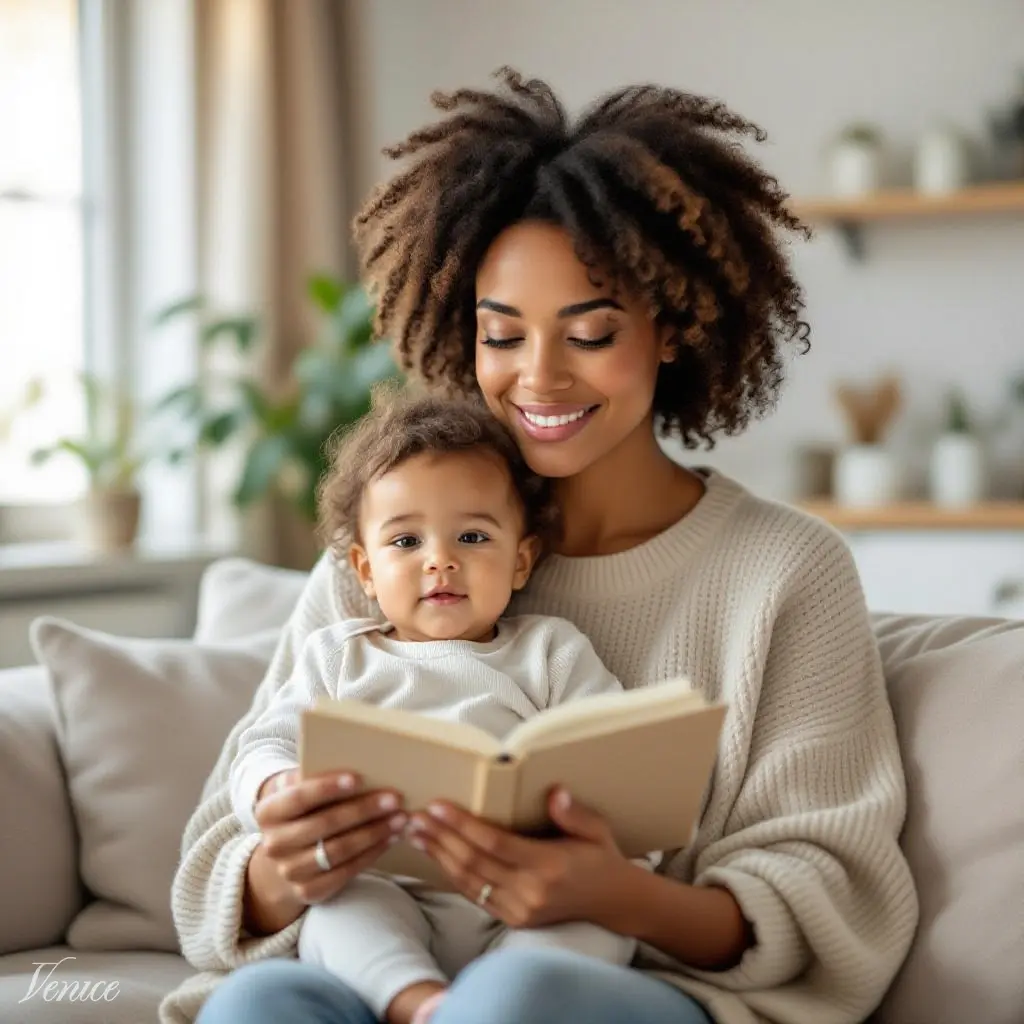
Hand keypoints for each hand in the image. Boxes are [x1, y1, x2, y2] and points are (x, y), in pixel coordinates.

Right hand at [252, 769, 406, 907]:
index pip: (299, 797)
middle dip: (363, 810)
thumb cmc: (299, 814)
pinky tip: (389, 838)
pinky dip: (371, 853)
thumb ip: (311, 776)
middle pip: (324, 825)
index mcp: (268, 812)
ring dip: (373, 833)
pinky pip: (346, 871)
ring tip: (399, 818)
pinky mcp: (308, 891)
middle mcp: (275, 844)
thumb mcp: (295, 791)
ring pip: (338, 850)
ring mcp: (290, 871)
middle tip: (394, 798)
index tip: (358, 778)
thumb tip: (352, 760)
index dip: (328, 788)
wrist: (282, 860)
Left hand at [406, 787, 633, 929]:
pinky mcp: (513, 918)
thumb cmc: (602, 858)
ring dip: (439, 854)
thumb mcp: (597, 830)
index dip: (462, 824)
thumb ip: (573, 813)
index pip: (494, 843)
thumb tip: (554, 792)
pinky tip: (437, 854)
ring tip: (417, 832)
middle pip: (473, 862)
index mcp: (548, 866)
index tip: (437, 806)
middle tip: (415, 815)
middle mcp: (530, 892)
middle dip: (440, 836)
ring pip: (468, 880)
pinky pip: (475, 894)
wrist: (613, 903)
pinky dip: (452, 873)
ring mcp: (519, 909)